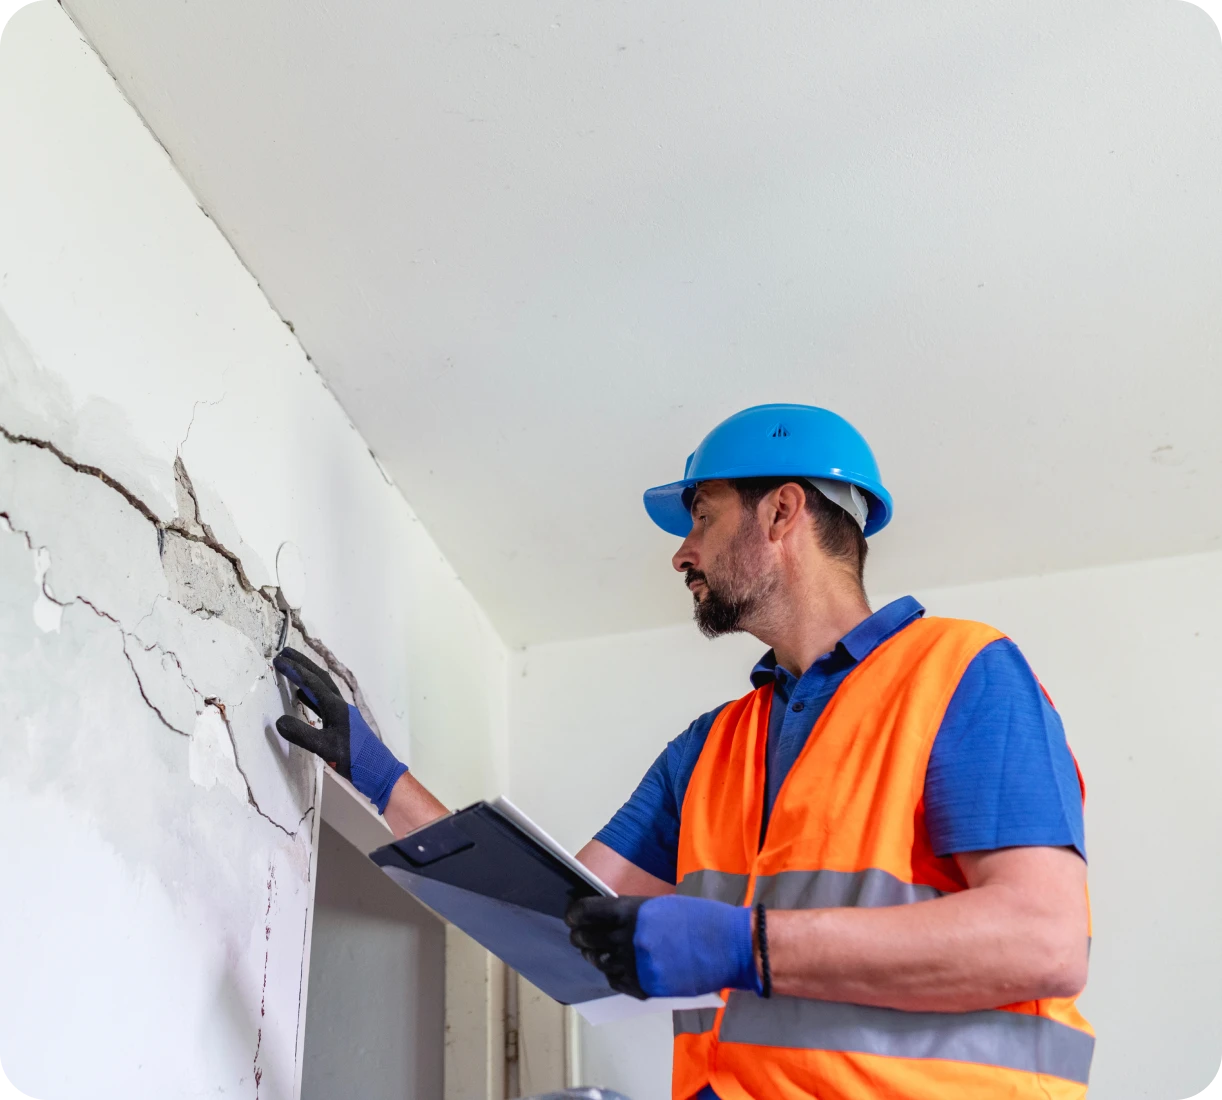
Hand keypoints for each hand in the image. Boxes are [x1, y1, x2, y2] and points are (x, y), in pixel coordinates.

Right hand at [273, 647, 406, 813]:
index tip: (278, 659)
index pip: (312, 683)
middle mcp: (339, 705)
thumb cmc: (355, 759)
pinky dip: (310, 695)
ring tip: (291, 669)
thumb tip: (278, 721)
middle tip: (285, 651)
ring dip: (306, 677)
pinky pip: (322, 702)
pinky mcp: (341, 723)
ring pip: (321, 688)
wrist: (378, 770)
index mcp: (336, 707)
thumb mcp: (326, 748)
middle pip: (319, 678)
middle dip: (302, 663)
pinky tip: (302, 697)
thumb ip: (303, 734)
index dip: (295, 671)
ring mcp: (341, 713)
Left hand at [566, 894, 759, 999]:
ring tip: (595, 952)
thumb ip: (634, 912)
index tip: (572, 916)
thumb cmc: (703, 920)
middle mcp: (630, 938)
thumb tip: (610, 918)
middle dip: (580, 937)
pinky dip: (612, 975)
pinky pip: (617, 982)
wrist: (732, 946)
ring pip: (600, 963)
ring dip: (594, 956)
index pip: (589, 912)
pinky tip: (616, 968)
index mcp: (634, 911)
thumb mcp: (663, 906)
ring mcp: (638, 965)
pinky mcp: (648, 987)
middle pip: (588, 939)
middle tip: (579, 935)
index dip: (575, 914)